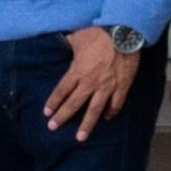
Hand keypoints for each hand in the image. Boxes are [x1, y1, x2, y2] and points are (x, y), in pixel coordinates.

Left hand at [44, 27, 138, 141]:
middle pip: (73, 104)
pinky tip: (107, 118)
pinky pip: (115, 104)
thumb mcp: (78, 37)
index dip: (53, 103)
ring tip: (80, 138)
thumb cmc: (99, 33)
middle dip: (62, 117)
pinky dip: (111, 113)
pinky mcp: (122, 87)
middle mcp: (90, 82)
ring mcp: (106, 87)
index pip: (61, 91)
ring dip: (86, 125)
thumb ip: (69, 43)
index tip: (47, 113)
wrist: (124, 32)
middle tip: (53, 128)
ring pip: (94, 111)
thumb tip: (62, 41)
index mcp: (77, 71)